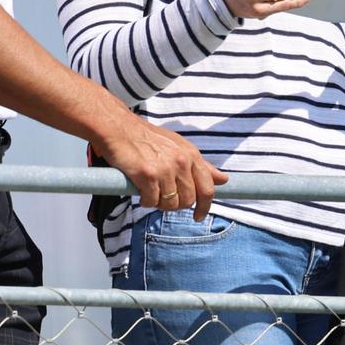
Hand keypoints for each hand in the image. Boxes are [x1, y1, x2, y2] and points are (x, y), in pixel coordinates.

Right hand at [96, 112, 227, 219]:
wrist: (120, 129)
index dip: (205, 206)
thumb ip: (201, 166)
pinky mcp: (147, 175)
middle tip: (164, 199)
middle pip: (188, 200)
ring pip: (170, 204)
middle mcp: (181, 162)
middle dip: (176, 205)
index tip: (199, 216)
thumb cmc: (148, 139)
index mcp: (192, 155)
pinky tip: (140, 192)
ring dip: (160, 204)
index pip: (207, 188)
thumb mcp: (179, 147)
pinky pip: (151, 201)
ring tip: (151, 193)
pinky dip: (145, 201)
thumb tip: (224, 180)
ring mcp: (165, 169)